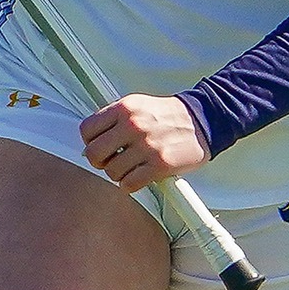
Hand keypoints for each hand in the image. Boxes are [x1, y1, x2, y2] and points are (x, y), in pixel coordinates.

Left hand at [79, 94, 209, 193]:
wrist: (201, 121)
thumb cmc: (166, 115)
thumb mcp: (137, 105)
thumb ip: (112, 120)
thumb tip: (89, 144)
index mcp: (124, 108)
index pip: (87, 129)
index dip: (90, 142)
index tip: (98, 146)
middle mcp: (133, 125)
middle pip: (95, 153)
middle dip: (100, 162)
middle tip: (110, 161)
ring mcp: (146, 145)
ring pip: (112, 172)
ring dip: (119, 174)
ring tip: (131, 167)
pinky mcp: (159, 164)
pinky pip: (129, 184)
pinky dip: (131, 184)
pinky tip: (139, 176)